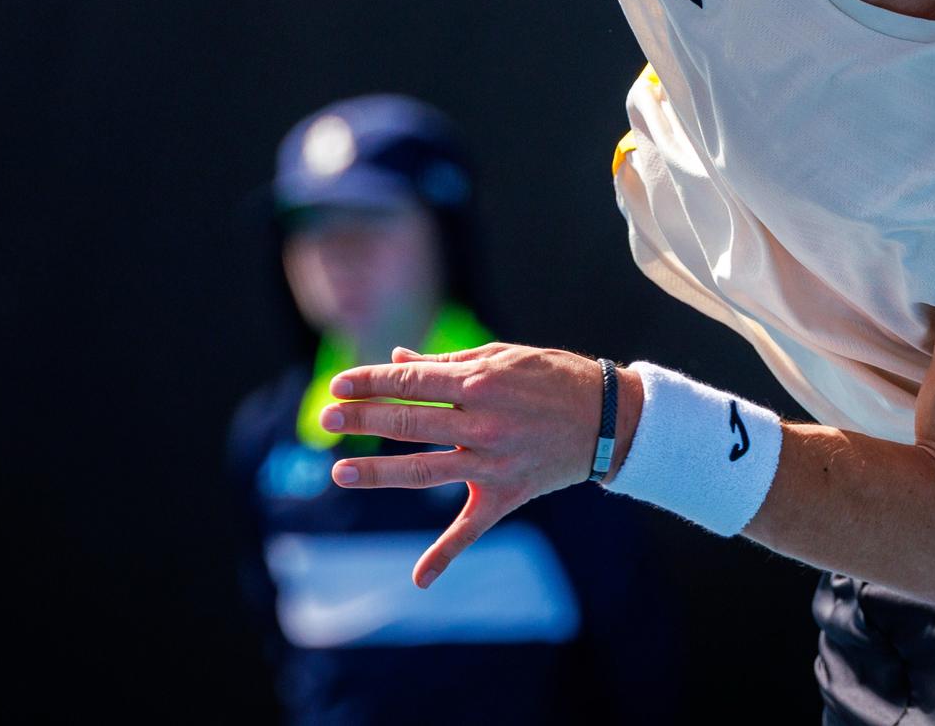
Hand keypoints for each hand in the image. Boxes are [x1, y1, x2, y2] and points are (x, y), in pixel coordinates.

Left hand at [322, 342, 631, 587]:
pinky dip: (445, 555)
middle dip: (361, 420)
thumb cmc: (552, 376)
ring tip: (338, 471)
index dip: (368, 382)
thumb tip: (398, 361)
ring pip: (424, 470)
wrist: (609, 417)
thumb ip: (446, 362)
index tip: (336, 385)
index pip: (409, 381)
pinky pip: (471, 529)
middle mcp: (481, 421)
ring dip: (378, 472)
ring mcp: (492, 461)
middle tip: (325, 419)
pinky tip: (419, 578)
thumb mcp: (501, 355)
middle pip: (407, 422)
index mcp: (478, 380)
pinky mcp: (507, 493)